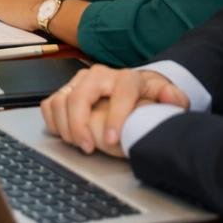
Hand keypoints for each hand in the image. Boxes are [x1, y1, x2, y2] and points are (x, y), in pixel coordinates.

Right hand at [40, 65, 190, 155]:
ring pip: (60, 100)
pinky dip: (53, 121)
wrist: (130, 88)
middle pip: (79, 96)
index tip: (111, 140)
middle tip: (87, 147)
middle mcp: (98, 75)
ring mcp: (78, 82)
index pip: (119, 94)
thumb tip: (173, 98)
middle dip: (79, 125)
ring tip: (78, 144)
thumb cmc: (144, 96)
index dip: (114, 117)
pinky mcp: (65, 90)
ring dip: (65, 126)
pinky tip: (65, 135)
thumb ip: (172, 96)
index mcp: (125, 78)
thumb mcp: (163, 94)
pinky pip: (50, 104)